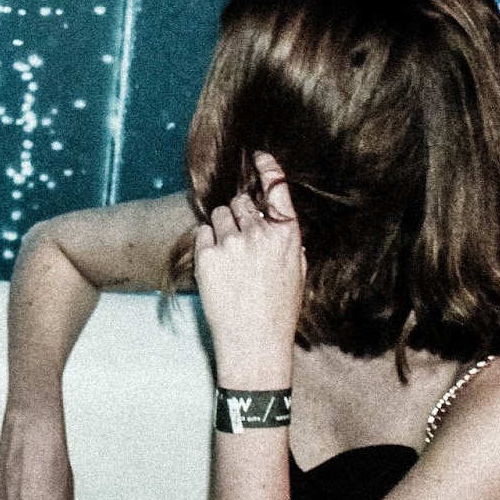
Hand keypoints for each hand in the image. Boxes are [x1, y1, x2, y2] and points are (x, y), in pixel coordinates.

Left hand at [193, 151, 305, 385]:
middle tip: (241, 242)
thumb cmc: (278, 311)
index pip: (277, 188)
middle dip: (240, 215)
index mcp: (287, 235)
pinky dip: (206, 246)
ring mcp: (232, 244)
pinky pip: (202, 234)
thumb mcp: (297, 271)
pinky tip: (217, 268)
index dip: (267, 168)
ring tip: (229, 259)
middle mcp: (260, 234)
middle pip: (241, 202)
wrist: (254, 342)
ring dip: (221, 229)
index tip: (258, 156)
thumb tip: (274, 218)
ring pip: (219, 215)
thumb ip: (287, 240)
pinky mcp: (208, 257)